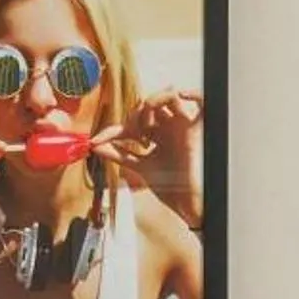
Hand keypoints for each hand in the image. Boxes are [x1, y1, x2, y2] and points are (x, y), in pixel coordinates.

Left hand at [96, 88, 204, 226]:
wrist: (188, 203)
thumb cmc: (171, 188)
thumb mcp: (140, 167)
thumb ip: (119, 154)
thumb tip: (95, 146)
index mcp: (158, 136)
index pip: (134, 121)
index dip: (115, 129)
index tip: (98, 139)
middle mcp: (171, 128)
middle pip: (150, 104)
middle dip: (136, 116)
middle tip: (133, 135)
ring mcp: (184, 126)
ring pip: (169, 96)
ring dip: (153, 103)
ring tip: (147, 126)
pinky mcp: (199, 127)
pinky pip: (203, 101)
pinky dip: (193, 94)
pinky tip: (179, 96)